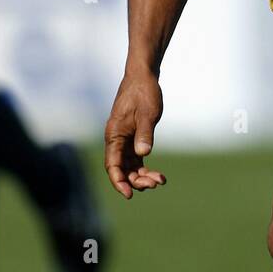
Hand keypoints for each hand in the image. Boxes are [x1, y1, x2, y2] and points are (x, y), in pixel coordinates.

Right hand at [104, 69, 165, 198]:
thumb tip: (143, 154)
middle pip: (122, 169)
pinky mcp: (133, 138)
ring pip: (129, 167)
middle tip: (155, 184)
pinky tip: (158, 175)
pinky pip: (136, 160)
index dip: (119, 181)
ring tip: (160, 180)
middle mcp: (116, 140)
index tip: (129, 194)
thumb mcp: (147, 114)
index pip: (112, 165)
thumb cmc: (143, 93)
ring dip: (142, 177)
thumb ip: (144, 134)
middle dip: (136, 181)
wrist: (144, 77)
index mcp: (114, 135)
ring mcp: (124, 140)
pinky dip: (145, 169)